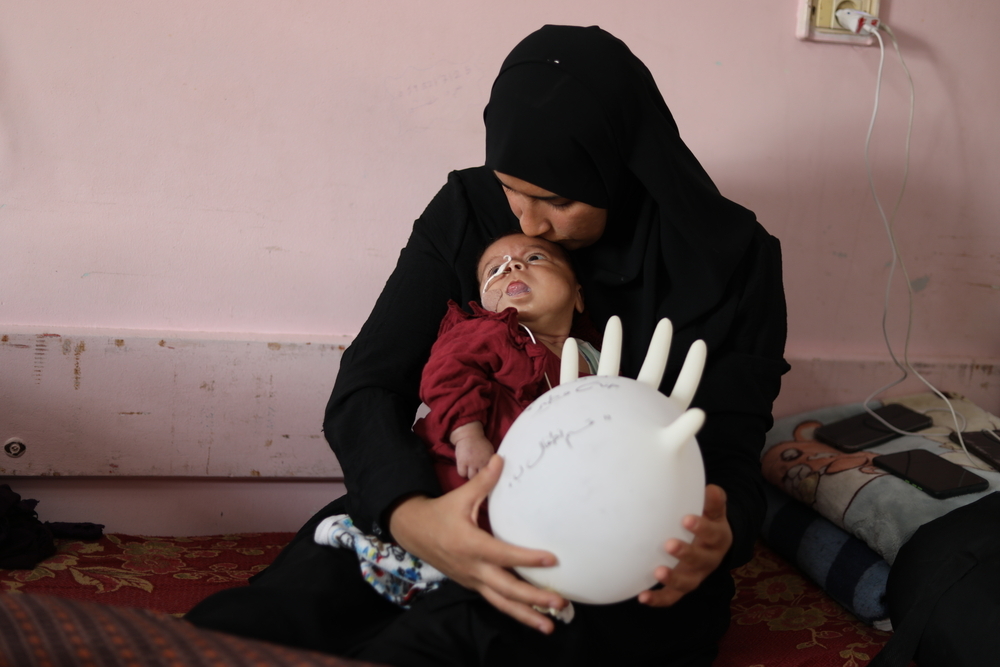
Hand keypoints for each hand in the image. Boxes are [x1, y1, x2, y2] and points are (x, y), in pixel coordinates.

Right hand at [388, 455, 567, 632]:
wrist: (413, 533)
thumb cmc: (440, 513)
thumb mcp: (460, 497)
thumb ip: (483, 482)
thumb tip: (501, 459)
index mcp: (470, 545)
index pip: (503, 555)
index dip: (527, 558)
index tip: (552, 559)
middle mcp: (472, 568)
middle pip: (506, 589)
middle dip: (533, 599)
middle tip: (560, 602)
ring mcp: (472, 580)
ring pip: (502, 603)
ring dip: (527, 615)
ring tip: (550, 625)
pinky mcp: (473, 585)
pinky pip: (496, 601)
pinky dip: (514, 610)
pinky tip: (534, 616)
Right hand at [450, 422, 495, 478]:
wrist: (469, 435)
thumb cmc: (480, 444)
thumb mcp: (490, 452)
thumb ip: (491, 462)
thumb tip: (493, 472)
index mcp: (490, 460)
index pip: (491, 474)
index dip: (488, 476)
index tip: (486, 476)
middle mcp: (482, 462)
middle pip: (480, 477)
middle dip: (479, 477)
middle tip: (477, 473)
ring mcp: (471, 462)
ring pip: (471, 477)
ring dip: (470, 475)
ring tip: (470, 470)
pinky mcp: (462, 462)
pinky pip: (462, 473)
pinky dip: (463, 472)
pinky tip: (464, 468)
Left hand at [637, 484, 731, 606]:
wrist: (714, 544)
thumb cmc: (709, 521)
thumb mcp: (714, 511)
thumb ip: (713, 501)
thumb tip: (711, 489)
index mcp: (718, 538)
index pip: (712, 533)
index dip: (701, 527)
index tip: (686, 519)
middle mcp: (708, 560)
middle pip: (700, 559)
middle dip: (685, 553)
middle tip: (669, 544)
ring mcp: (695, 575)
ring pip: (687, 582)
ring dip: (673, 578)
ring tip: (658, 572)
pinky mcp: (683, 586)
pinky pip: (672, 596)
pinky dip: (658, 599)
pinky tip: (642, 597)